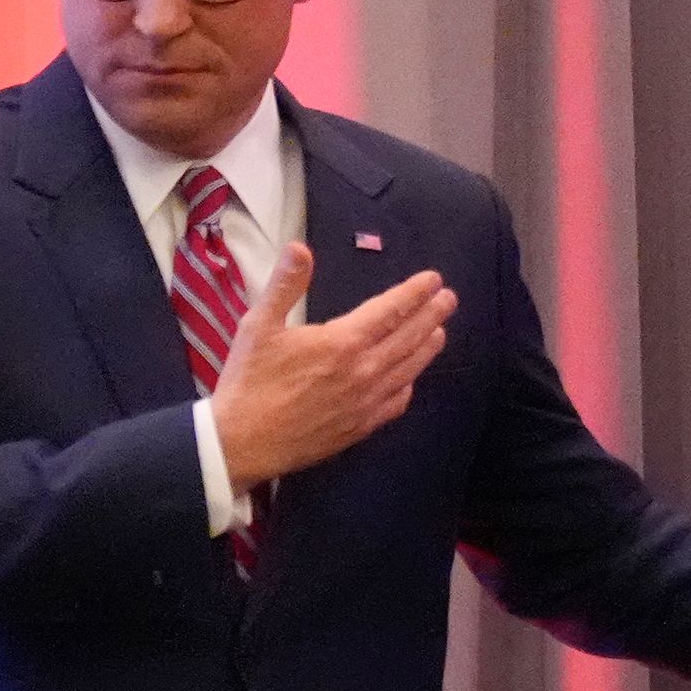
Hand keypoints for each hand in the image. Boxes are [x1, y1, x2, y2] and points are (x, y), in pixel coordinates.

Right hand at [209, 248, 457, 492]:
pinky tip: (411, 379)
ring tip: (440, 331)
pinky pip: (395, 403)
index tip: (434, 280)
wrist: (241, 443)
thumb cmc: (248, 381)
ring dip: (426, 348)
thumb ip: (285, 284)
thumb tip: (301, 247)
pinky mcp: (359, 428)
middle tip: (449, 299)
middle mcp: (363, 371)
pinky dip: (408, 386)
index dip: (414, 293)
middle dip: (431, 315)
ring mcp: (365, 402)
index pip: (390, 310)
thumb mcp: (258, 325)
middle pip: (408, 337)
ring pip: (407, 369)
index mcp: (342, 341)